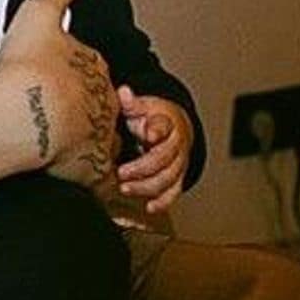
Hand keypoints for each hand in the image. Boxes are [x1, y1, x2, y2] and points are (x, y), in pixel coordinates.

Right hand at [0, 0, 119, 188]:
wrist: (22, 113)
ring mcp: (98, 137)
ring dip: (92, 140)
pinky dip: (99, 182)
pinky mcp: (91, 171)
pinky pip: (102, 180)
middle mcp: (103, 102)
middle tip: (57, 108)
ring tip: (69, 143)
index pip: (91, 66)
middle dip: (84, 105)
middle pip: (100, 102)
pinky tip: (88, 182)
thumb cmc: (28, 66)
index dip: (73, 69)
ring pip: (103, 138)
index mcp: (94, 67)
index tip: (54, 74)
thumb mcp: (39, 14)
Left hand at [115, 85, 193, 213]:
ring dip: (146, 187)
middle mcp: (176, 145)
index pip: (163, 126)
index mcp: (167, 123)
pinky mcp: (178, 178)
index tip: (148, 135)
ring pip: (167, 178)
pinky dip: (163, 202)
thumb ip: (131, 102)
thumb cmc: (153, 116)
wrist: (175, 126)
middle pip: (163, 158)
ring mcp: (179, 163)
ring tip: (125, 189)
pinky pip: (173, 192)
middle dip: (142, 168)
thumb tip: (123, 92)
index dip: (157, 131)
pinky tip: (150, 207)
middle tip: (121, 173)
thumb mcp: (142, 106)